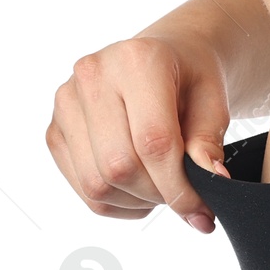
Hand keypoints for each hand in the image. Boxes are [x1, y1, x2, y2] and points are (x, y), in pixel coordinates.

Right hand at [46, 32, 231, 229]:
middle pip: (119, 166)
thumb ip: (209, 140)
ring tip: (163, 189)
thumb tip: (212, 179)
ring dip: (136, 202)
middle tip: (185, 197)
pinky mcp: (55, 131)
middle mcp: (92, 77)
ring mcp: (66, 104)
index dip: (178, 185)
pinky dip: (116, 202)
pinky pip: (82, 188)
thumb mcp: (214, 100)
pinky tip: (139, 190)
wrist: (162, 59)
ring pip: (96, 184)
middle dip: (158, 195)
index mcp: (137, 61)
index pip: (152, 141)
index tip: (201, 210)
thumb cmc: (190, 78)